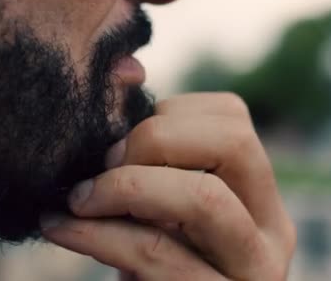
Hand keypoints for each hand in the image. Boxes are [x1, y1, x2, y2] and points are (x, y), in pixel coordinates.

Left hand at [41, 93, 295, 279]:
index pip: (234, 119)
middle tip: (104, 165)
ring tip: (77, 198)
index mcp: (259, 195)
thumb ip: (151, 156)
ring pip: (204, 199)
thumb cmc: (155, 263)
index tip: (119, 140)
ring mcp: (253, 269)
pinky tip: (59, 227)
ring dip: (126, 186)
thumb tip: (123, 69)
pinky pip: (156, 252)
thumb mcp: (161, 209)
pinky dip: (97, 234)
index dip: (170, 114)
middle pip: (235, 143)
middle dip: (157, 140)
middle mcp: (271, 229)